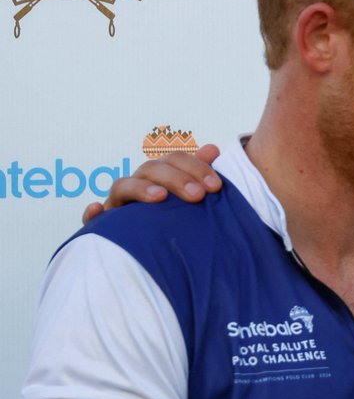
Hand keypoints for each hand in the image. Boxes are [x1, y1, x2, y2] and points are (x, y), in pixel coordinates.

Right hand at [81, 144, 222, 223]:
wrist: (150, 249)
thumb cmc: (174, 218)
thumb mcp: (188, 195)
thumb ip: (198, 173)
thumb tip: (212, 149)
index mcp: (160, 175)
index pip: (174, 160)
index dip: (195, 167)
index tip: (216, 186)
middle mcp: (138, 185)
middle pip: (150, 169)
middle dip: (176, 179)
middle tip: (197, 196)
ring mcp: (119, 204)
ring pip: (122, 186)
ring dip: (140, 188)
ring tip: (160, 197)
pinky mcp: (104, 227)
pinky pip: (93, 219)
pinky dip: (92, 213)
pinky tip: (97, 211)